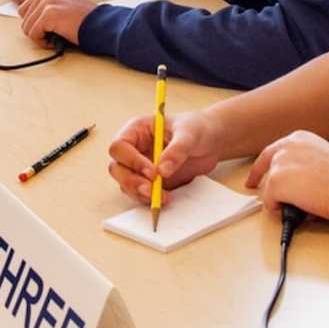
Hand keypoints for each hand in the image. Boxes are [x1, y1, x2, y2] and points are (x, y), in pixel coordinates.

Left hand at [16, 0, 94, 45]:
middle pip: (24, 18)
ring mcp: (46, 2)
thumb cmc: (83, 19)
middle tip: (51, 35)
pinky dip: (43, 42)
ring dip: (40, 37)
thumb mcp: (61, 5)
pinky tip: (55, 41)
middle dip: (35, 30)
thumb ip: (44, 8)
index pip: (24, 9)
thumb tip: (28, 22)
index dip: (35, 23)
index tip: (49, 28)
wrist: (98, 24)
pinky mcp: (48, 14)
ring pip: (27, 28)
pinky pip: (33, 34)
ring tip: (55, 37)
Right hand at [107, 109, 225, 205]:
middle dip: (132, 181)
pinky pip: (140, 194)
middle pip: (117, 168)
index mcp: (137, 130)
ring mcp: (139, 166)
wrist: (211, 141)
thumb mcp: (189, 134)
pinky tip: (165, 199)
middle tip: (151, 190)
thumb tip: (162, 171)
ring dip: (140, 194)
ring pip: (126, 184)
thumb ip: (176, 151)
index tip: (152, 172)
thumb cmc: (197, 128)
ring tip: (163, 197)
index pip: (119, 146)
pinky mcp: (149, 181)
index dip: (131, 160)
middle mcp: (134, 149)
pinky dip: (149, 199)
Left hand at [246, 130, 328, 221]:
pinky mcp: (276, 183)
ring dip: (279, 199)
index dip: (263, 165)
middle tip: (253, 188)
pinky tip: (297, 210)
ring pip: (269, 187)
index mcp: (299, 138)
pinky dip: (280, 210)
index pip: (273, 151)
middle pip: (265, 165)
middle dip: (258, 178)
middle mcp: (286, 147)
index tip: (255, 175)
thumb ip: (306, 164)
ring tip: (298, 206)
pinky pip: (270, 203)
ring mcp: (279, 165)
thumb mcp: (323, 158)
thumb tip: (298, 182)